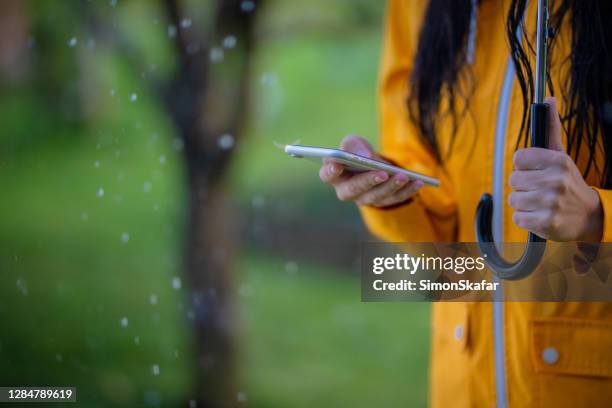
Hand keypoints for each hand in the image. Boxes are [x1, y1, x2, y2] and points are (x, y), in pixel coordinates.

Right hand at [319, 135, 423, 207]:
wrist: (371, 164)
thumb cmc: (357, 152)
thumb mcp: (354, 143)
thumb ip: (354, 145)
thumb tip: (365, 157)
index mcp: (334, 174)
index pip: (327, 175)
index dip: (331, 171)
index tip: (337, 164)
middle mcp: (346, 191)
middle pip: (354, 189)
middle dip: (369, 181)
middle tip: (383, 173)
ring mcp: (364, 199)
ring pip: (376, 196)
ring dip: (391, 186)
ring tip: (403, 176)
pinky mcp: (382, 202)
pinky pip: (395, 199)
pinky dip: (407, 191)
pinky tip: (418, 182)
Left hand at [508, 97, 602, 241]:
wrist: (588, 216)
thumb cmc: (568, 183)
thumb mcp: (561, 155)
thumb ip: (551, 129)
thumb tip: (547, 99)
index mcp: (557, 161)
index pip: (518, 159)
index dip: (523, 167)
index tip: (535, 171)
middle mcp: (555, 180)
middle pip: (513, 180)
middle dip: (523, 186)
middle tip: (539, 189)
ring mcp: (550, 202)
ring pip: (513, 199)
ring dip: (523, 203)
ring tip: (540, 203)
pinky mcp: (546, 222)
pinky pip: (518, 218)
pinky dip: (526, 218)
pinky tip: (540, 215)